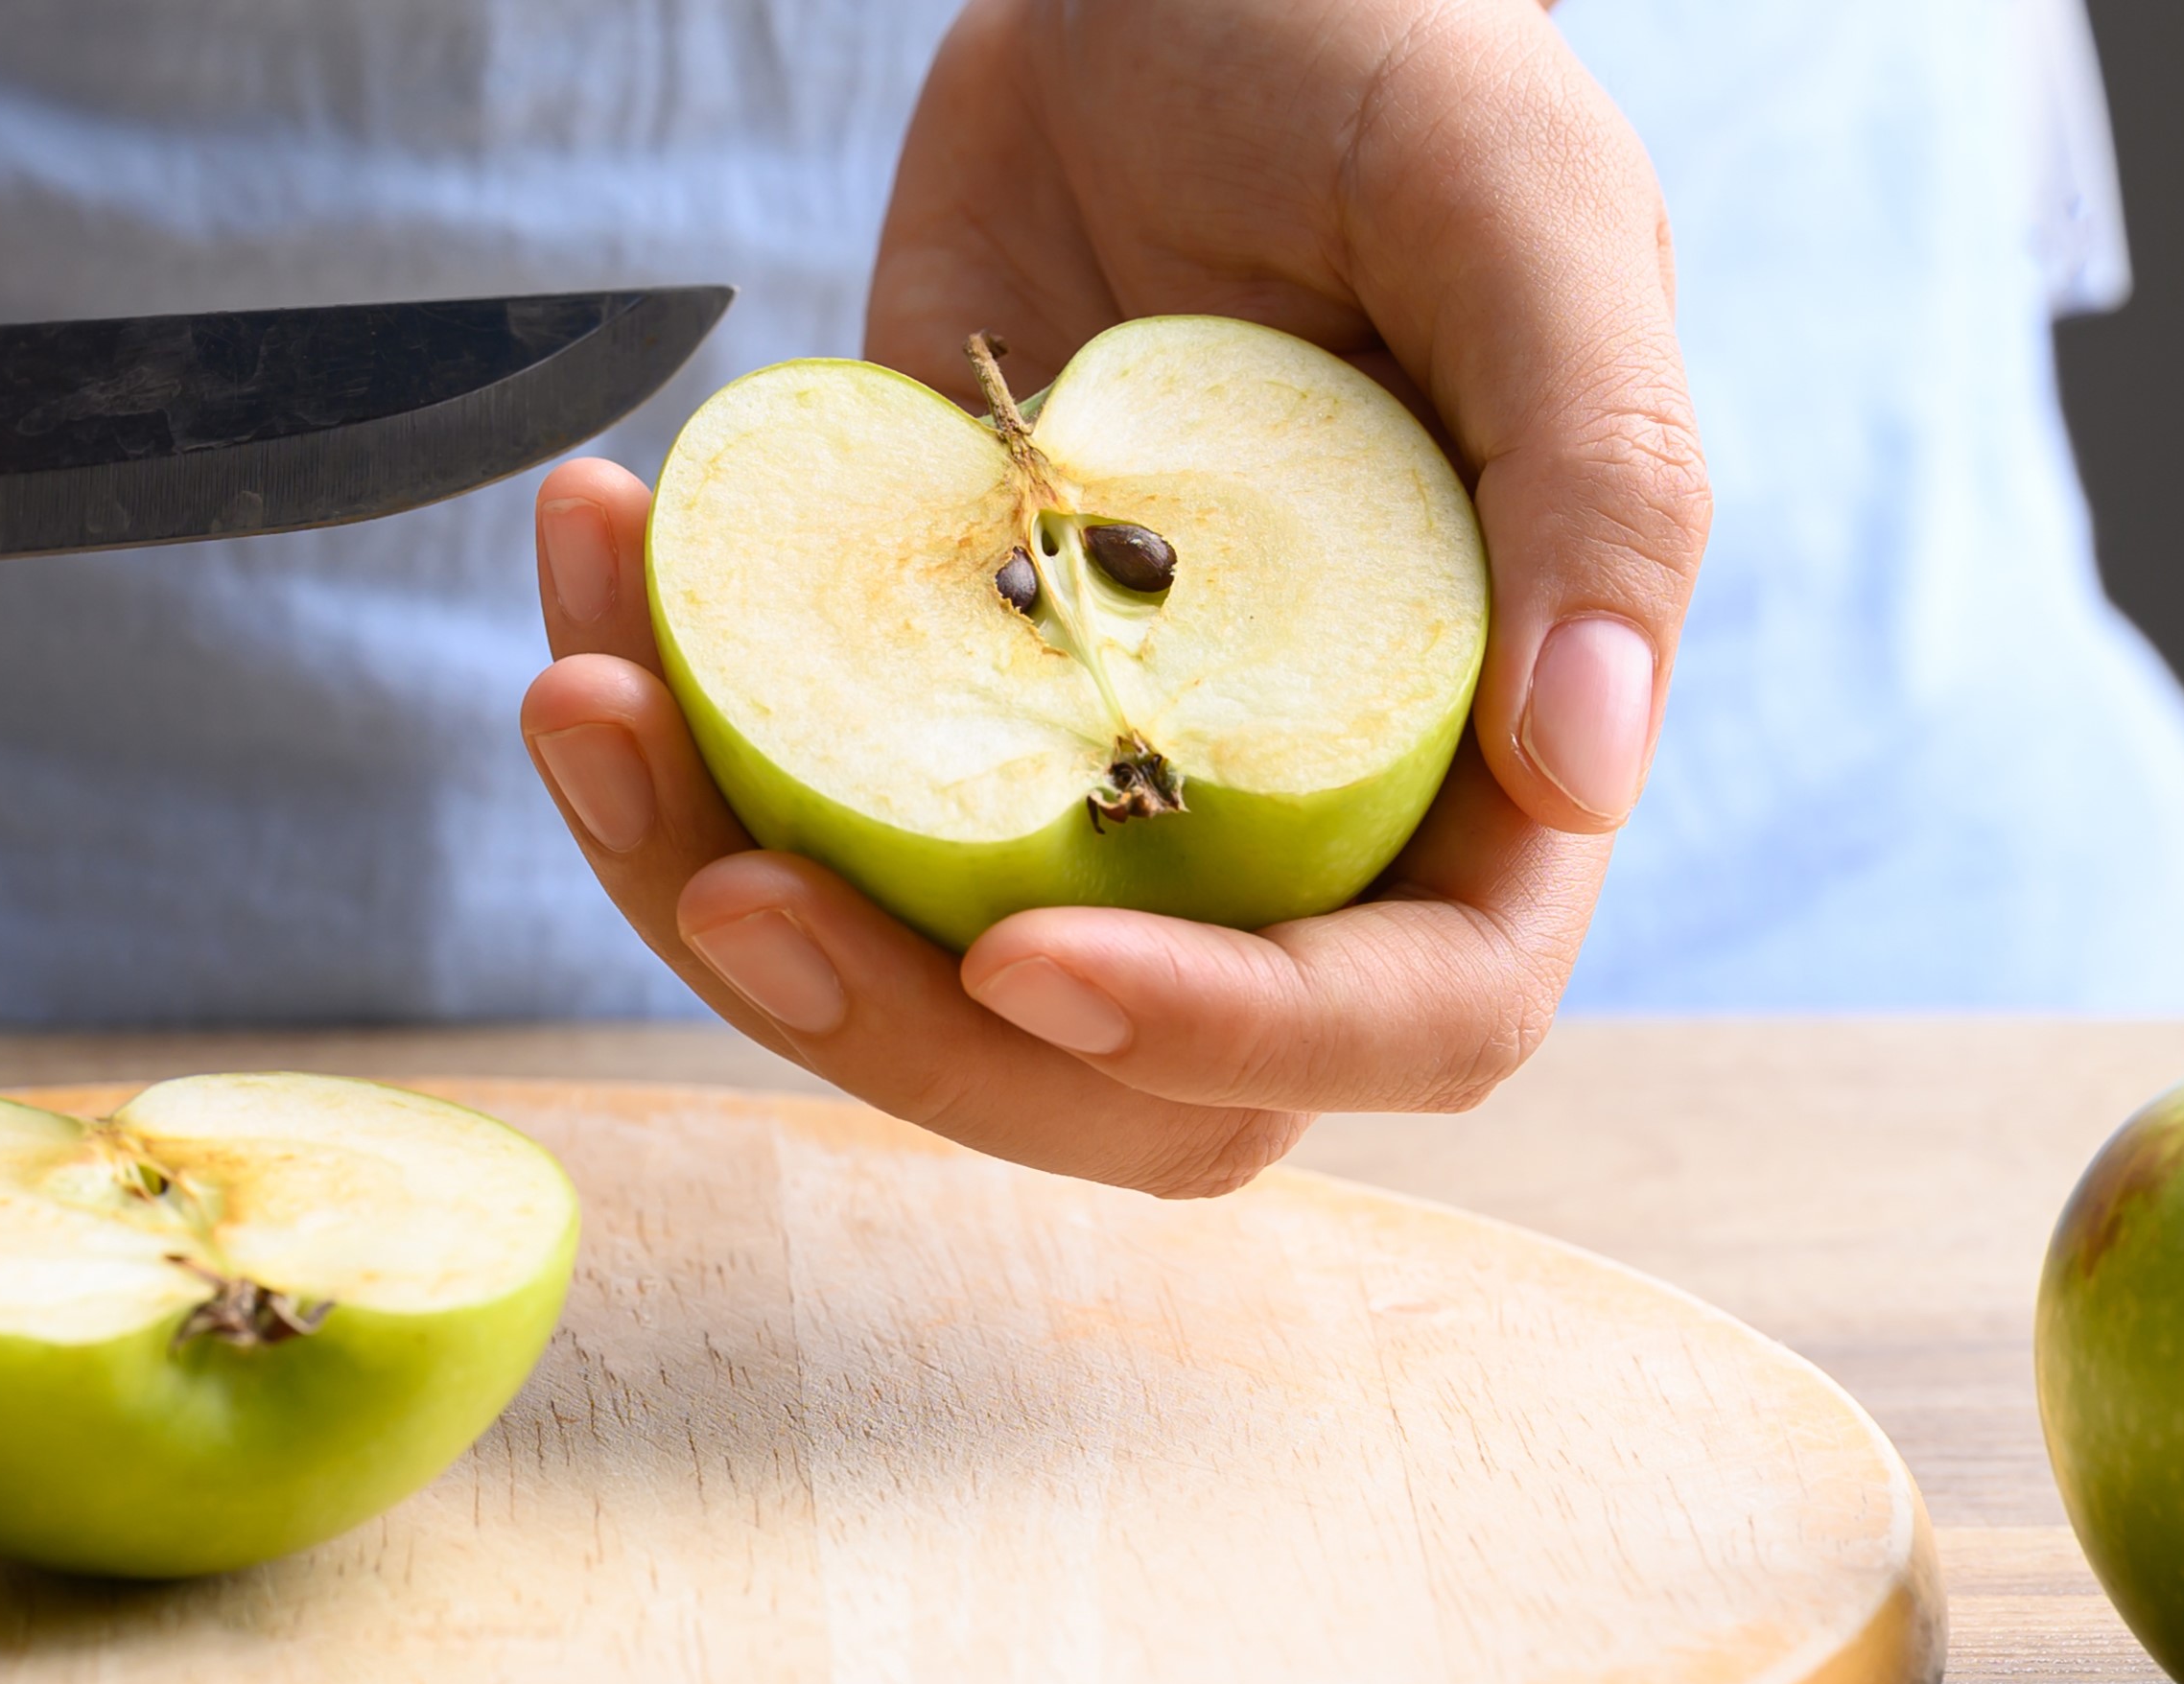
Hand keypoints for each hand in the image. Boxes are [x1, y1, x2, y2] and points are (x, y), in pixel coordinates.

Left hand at [520, 0, 1702, 1193]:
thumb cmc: (1390, 53)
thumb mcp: (1529, 214)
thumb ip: (1602, 480)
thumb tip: (1590, 772)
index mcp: (1484, 753)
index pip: (1410, 1020)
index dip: (1224, 1040)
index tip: (1028, 959)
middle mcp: (1280, 812)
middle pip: (1116, 1080)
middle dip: (903, 1033)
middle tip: (733, 888)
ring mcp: (1077, 772)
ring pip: (902, 981)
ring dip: (706, 890)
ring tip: (581, 693)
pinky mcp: (909, 690)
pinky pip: (774, 801)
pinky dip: (654, 731)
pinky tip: (588, 557)